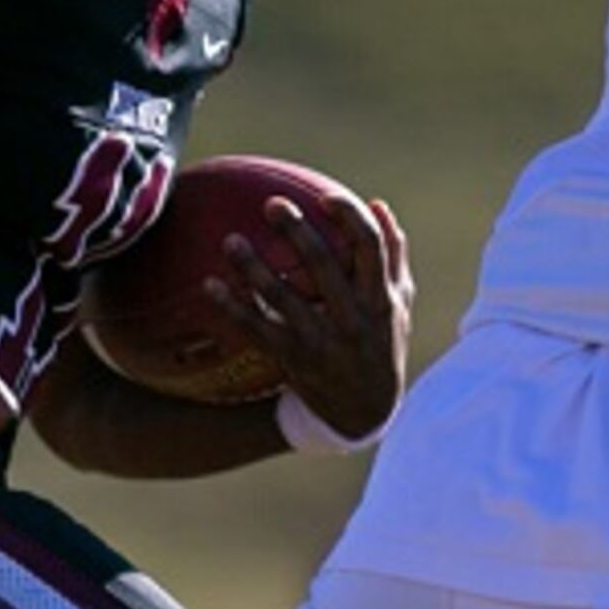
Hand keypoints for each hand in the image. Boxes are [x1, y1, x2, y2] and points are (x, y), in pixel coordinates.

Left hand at [210, 192, 411, 444]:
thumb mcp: (398, 305)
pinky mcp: (293, 360)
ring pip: (283, 299)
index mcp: (382, 299)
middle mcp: (353, 319)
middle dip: (298, 231)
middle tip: (273, 203)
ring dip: (254, 268)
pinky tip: (209, 285)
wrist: (365, 411)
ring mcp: (321, 341)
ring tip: (231, 241)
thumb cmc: (382, 345)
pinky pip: (257, 331)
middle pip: (324, 266)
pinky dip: (232, 308)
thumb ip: (394, 256)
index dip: (350, 218)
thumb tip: (377, 205)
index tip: (326, 197)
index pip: (371, 248)